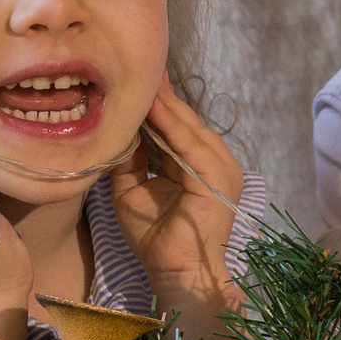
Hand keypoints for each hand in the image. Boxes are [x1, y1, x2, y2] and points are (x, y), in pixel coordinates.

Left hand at [110, 76, 248, 339]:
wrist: (176, 273)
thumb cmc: (155, 240)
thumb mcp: (133, 190)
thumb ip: (129, 159)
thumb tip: (118, 128)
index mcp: (200, 167)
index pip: (179, 128)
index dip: (161, 104)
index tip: (142, 78)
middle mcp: (216, 163)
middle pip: (186, 123)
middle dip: (164, 96)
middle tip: (145, 66)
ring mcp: (221, 170)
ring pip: (189, 129)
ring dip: (165, 105)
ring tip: (145, 79)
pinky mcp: (216, 180)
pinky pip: (189, 145)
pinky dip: (171, 125)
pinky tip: (153, 106)